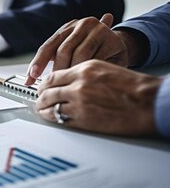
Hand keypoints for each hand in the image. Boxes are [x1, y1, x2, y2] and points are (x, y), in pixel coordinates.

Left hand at [25, 14, 143, 84]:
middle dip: (57, 70)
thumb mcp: (72, 52)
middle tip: (53, 86)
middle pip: (63, 50)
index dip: (38, 62)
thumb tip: (31, 76)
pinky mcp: (112, 40)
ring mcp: (99, 30)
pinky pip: (97, 59)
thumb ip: (55, 60)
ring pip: (79, 54)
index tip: (31, 77)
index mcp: (68, 27)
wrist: (120, 46)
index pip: (49, 45)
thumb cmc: (91, 51)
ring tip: (69, 85)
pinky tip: (86, 80)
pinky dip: (89, 71)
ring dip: (73, 71)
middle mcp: (82, 24)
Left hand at [36, 60, 161, 135]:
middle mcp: (79, 83)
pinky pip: (59, 118)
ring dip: (43, 108)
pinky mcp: (82, 118)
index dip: (44, 83)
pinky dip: (53, 118)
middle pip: (47, 90)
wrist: (148, 102)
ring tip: (42, 110)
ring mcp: (79, 101)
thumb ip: (83, 74)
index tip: (42, 87)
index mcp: (84, 68)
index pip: (54, 75)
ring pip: (50, 104)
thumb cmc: (133, 88)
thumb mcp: (105, 69)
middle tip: (39, 100)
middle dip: (40, 96)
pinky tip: (53, 118)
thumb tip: (67, 81)